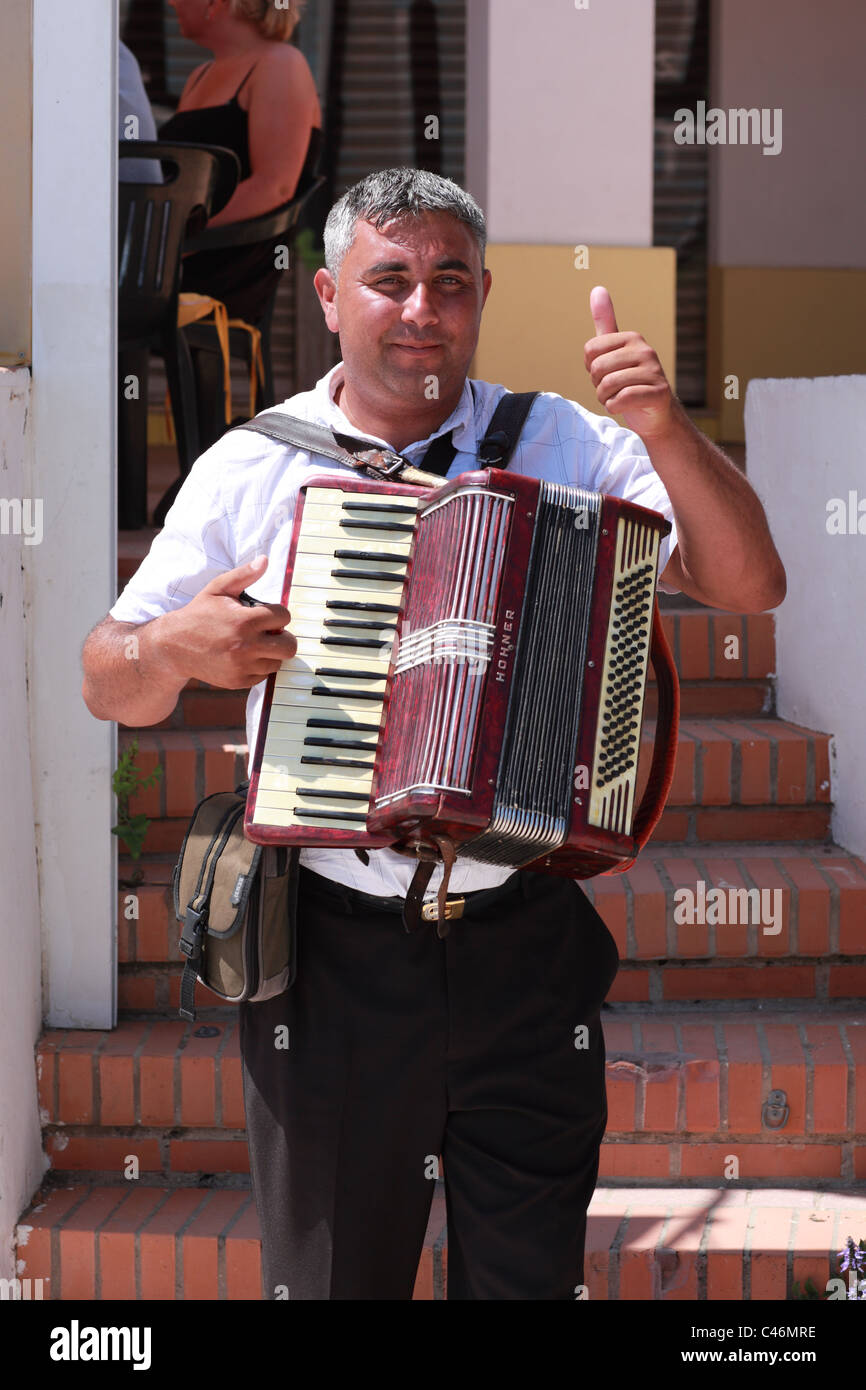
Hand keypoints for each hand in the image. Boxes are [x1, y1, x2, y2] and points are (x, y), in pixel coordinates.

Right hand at [162, 555, 296, 689]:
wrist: (174, 646)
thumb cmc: (198, 614)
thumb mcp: (218, 589)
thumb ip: (243, 575)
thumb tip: (265, 560)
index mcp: (244, 620)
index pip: (284, 617)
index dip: (279, 613)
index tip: (268, 614)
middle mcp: (246, 646)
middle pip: (290, 646)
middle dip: (284, 636)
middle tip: (272, 632)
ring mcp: (242, 666)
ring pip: (278, 662)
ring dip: (272, 653)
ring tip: (255, 643)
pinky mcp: (238, 681)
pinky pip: (264, 676)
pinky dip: (259, 666)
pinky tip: (245, 656)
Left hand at [584, 286, 679, 442]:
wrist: (655, 415)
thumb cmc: (631, 383)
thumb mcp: (616, 351)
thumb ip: (605, 323)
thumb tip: (597, 288)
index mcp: (632, 338)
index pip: (590, 350)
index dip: (591, 368)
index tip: (606, 373)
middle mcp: (645, 351)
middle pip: (597, 368)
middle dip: (598, 385)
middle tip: (613, 389)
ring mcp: (654, 372)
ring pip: (608, 385)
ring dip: (606, 398)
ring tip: (618, 398)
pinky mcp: (658, 393)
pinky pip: (622, 399)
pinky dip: (615, 407)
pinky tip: (623, 406)